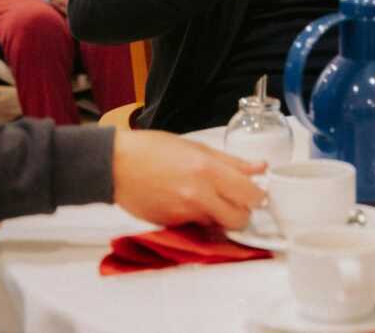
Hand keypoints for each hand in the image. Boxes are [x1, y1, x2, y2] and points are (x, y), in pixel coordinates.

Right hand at [113, 130, 265, 228]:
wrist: (114, 165)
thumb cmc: (153, 149)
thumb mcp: (197, 147)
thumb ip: (231, 162)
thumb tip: (259, 167)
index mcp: (208, 171)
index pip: (250, 195)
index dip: (258, 196)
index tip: (257, 193)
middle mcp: (198, 196)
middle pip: (238, 220)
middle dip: (242, 213)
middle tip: (236, 201)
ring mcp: (183, 214)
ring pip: (217, 225)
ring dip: (219, 216)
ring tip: (206, 198)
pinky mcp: (170, 225)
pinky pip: (194, 226)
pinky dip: (196, 217)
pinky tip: (183, 201)